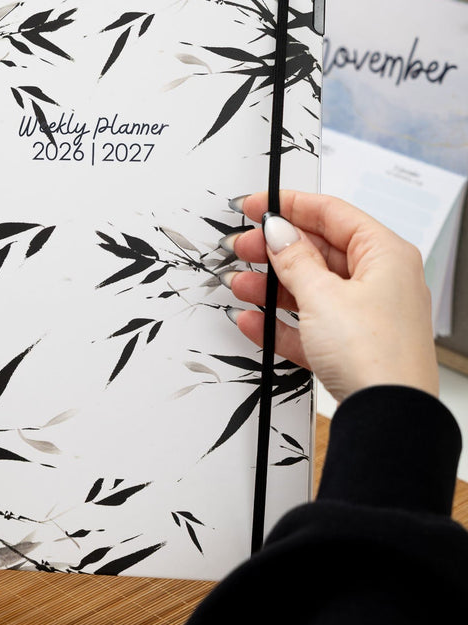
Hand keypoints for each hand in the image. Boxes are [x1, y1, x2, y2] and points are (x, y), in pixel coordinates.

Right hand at [224, 191, 438, 402]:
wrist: (386, 418)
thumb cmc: (375, 354)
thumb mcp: (323, 295)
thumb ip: (294, 259)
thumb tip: (278, 231)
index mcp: (384, 255)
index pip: (332, 214)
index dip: (290, 206)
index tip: (256, 206)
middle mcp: (378, 281)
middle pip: (317, 252)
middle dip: (273, 251)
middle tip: (240, 247)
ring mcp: (363, 315)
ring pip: (308, 289)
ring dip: (270, 287)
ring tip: (239, 285)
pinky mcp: (349, 347)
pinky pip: (307, 324)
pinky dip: (279, 322)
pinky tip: (251, 321)